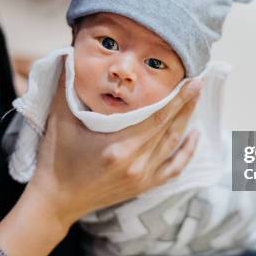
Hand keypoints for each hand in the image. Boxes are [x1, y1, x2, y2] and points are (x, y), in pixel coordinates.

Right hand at [0, 71, 200, 255]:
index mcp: (118, 147)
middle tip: (199, 82)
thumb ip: (65, 87)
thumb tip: (68, 55)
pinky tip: (194, 135)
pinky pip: (173, 168)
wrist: (56, 200)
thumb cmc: (56, 159)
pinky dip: (187, 151)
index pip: (158, 117)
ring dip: (187, 121)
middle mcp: (135, 163)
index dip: (178, 98)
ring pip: (173, 145)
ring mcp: (142, 177)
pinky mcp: (143, 186)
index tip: (192, 80)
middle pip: (170, 129)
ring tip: (195, 100)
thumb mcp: (59, 121)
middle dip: (187, 104)